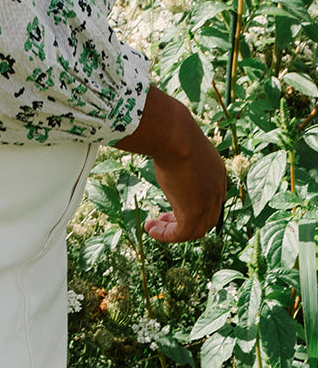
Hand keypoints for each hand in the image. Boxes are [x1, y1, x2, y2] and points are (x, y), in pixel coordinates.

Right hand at [115, 86, 225, 242]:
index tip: (172, 205)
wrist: (174, 135)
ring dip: (173, 231)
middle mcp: (217, 189)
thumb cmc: (171, 132)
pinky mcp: (193, 211)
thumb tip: (155, 136)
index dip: (192, 206)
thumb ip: (173, 147)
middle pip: (207, 218)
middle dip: (184, 221)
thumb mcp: (178, 142)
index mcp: (217, 172)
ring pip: (195, 230)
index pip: (211, 199)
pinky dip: (167, 235)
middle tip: (162, 218)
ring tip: (152, 227)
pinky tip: (150, 229)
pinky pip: (181, 234)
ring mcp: (207, 201)